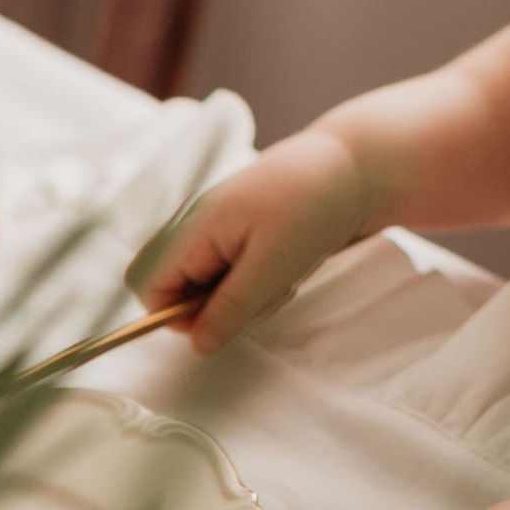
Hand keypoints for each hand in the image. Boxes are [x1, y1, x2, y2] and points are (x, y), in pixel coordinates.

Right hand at [135, 124, 369, 352]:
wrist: (356, 165)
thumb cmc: (312, 204)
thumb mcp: (270, 266)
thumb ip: (230, 307)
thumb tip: (198, 343)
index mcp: (198, 228)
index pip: (153, 285)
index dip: (175, 315)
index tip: (219, 322)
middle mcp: (206, 228)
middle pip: (188, 291)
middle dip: (224, 307)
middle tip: (266, 291)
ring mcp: (229, 230)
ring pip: (221, 287)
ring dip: (253, 295)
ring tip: (287, 272)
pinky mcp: (253, 236)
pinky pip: (245, 276)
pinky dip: (266, 281)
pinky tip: (293, 265)